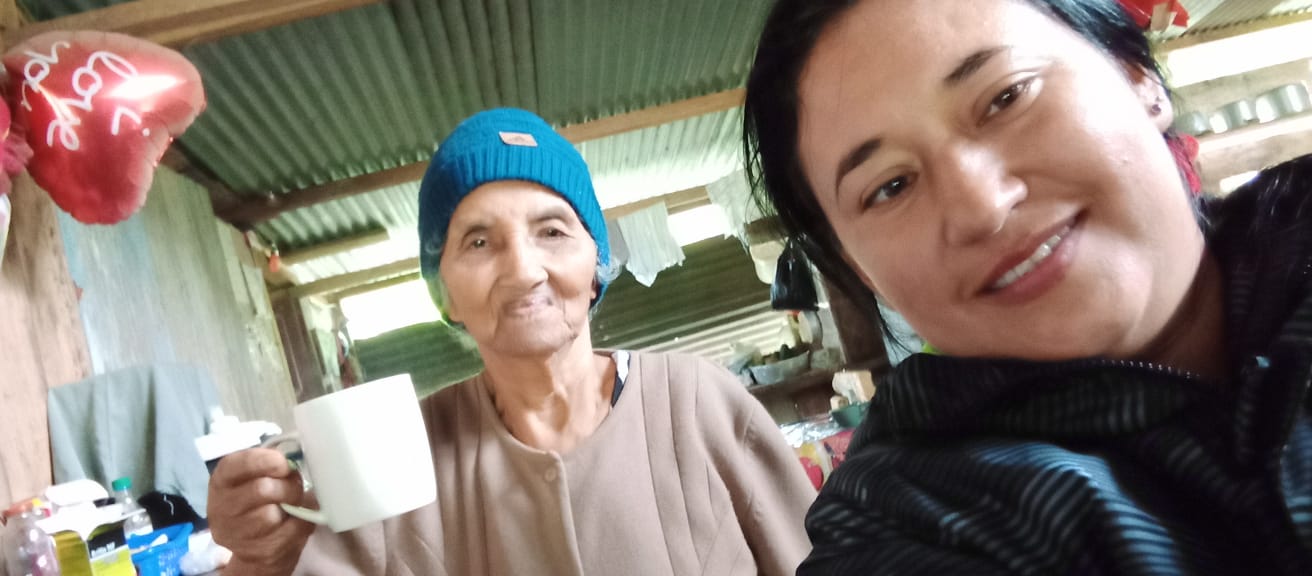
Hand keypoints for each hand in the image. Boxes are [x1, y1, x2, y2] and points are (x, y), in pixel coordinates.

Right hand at [209, 448, 316, 575]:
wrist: (258, 543)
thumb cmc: (262, 499)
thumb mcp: (260, 476)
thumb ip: (271, 465)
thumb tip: (294, 461)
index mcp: (222, 479)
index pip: (237, 464)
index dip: (266, 461)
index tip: (284, 464)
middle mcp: (221, 506)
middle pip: (261, 490)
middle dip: (287, 485)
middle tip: (295, 486)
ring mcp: (235, 533)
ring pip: (271, 515)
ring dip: (291, 507)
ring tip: (291, 506)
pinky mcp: (254, 551)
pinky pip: (286, 533)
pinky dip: (298, 525)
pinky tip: (292, 522)